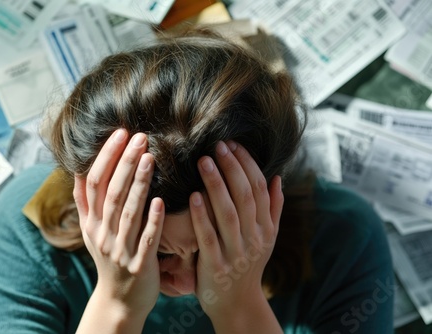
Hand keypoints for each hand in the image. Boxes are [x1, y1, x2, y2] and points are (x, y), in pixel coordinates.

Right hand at [73, 130, 164, 317]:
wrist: (119, 301)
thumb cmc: (109, 257)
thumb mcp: (90, 230)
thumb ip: (85, 201)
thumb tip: (81, 167)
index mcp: (91, 222)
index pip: (93, 183)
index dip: (106, 157)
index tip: (121, 133)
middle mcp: (101, 233)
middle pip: (111, 192)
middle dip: (125, 162)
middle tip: (140, 136)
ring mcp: (119, 250)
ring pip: (127, 212)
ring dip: (139, 184)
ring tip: (150, 157)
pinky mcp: (139, 265)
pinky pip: (146, 239)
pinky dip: (152, 220)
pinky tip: (161, 201)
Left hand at [189, 141, 283, 320]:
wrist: (237, 303)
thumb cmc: (249, 264)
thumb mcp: (267, 238)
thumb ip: (273, 208)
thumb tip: (278, 177)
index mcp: (265, 227)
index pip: (259, 188)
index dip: (247, 163)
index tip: (232, 144)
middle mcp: (254, 237)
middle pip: (245, 195)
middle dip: (232, 167)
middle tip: (217, 145)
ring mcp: (236, 252)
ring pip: (228, 213)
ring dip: (216, 185)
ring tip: (203, 161)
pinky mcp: (216, 265)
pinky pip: (209, 237)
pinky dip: (202, 216)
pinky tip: (192, 196)